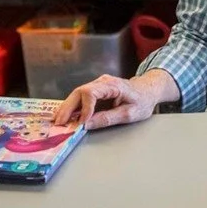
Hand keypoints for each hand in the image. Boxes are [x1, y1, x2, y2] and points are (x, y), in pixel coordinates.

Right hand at [53, 70, 174, 128]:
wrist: (148, 90)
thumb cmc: (142, 101)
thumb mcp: (130, 113)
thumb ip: (108, 118)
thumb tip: (87, 125)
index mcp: (113, 85)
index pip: (91, 93)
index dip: (84, 108)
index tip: (82, 122)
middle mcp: (103, 82)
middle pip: (79, 91)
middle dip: (68, 108)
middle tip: (59, 123)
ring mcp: (98, 84)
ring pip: (77, 94)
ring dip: (67, 107)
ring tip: (57, 121)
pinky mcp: (96, 90)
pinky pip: (80, 97)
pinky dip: (72, 107)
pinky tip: (64, 116)